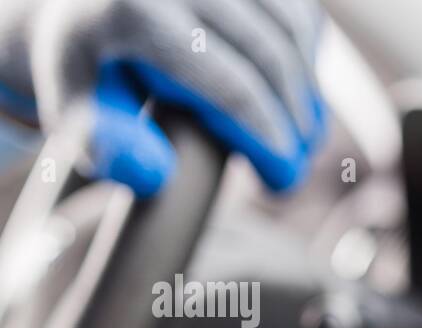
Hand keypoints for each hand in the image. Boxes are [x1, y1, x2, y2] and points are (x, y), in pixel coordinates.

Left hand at [0, 0, 323, 194]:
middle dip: (294, 121)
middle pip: (270, 58)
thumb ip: (107, 144)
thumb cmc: (90, 67)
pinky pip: (297, 9)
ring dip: (308, 91)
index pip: (231, 88)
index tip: (283, 180)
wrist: (86, 3)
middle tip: (298, 166)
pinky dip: (308, 54)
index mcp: (136, 12)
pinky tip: (300, 91)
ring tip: (305, 137)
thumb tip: (153, 173)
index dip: (268, 141)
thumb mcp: (79, 109)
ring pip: (292, 32)